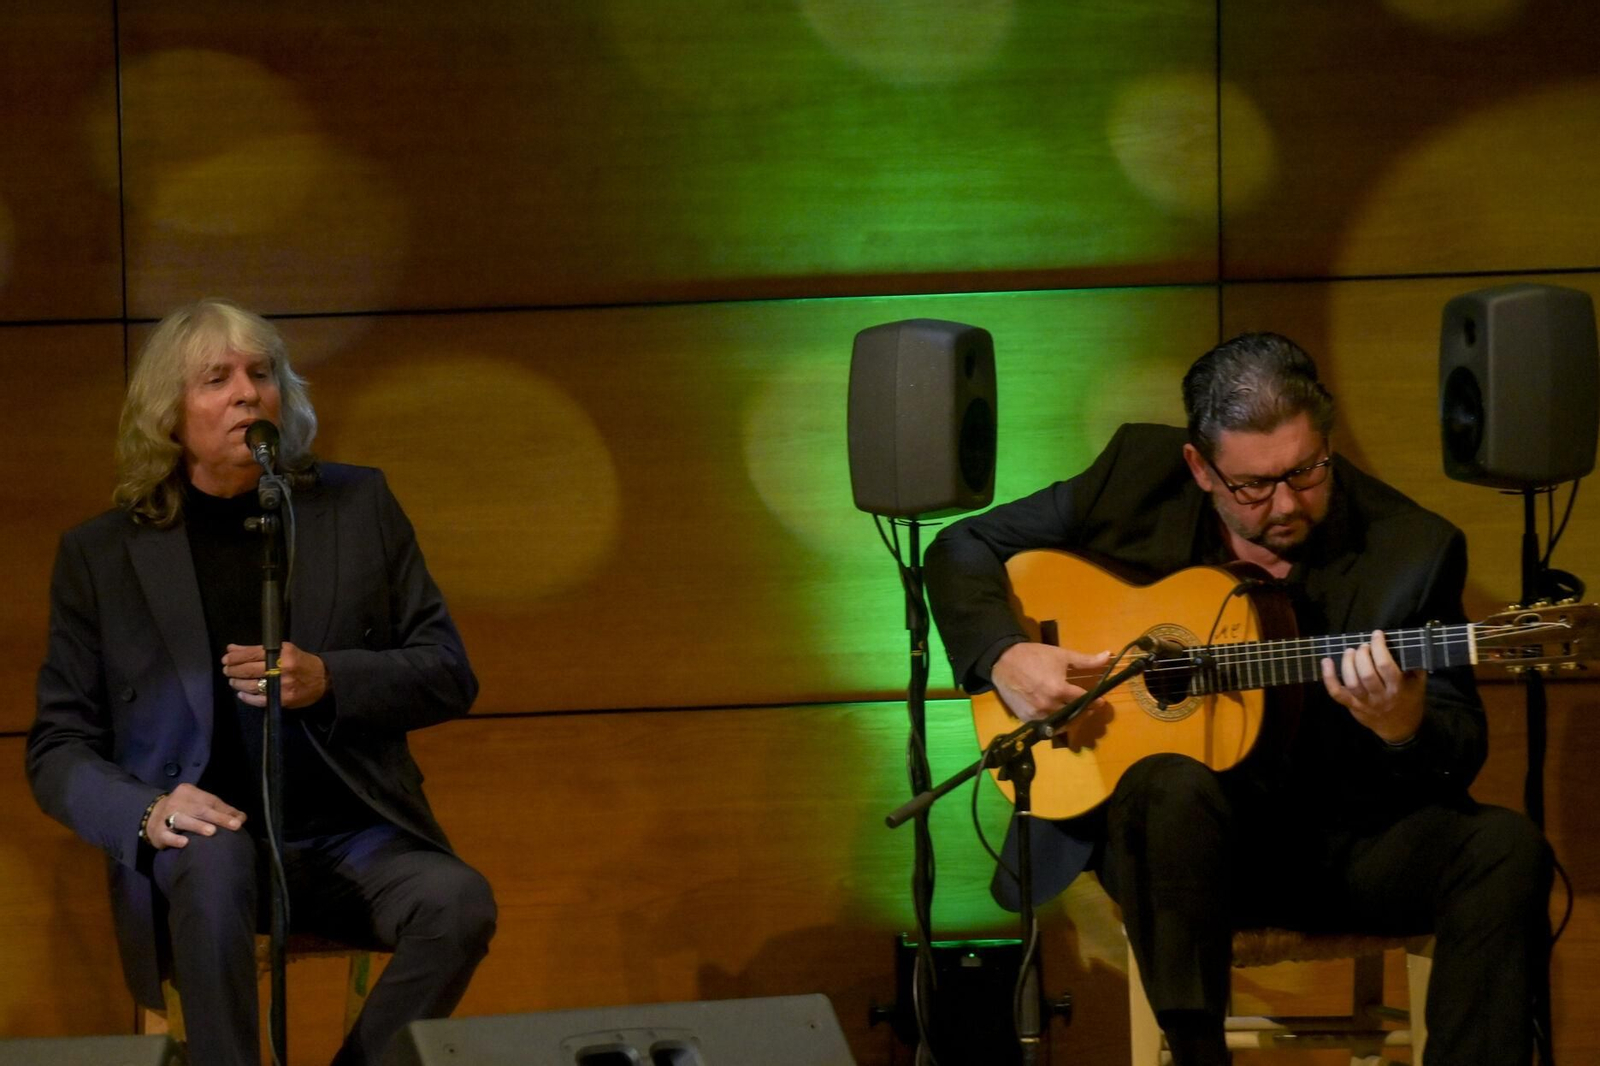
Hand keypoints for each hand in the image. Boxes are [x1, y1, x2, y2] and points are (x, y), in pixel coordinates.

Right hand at [146, 784, 245, 849]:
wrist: (150, 816)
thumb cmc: (184, 810)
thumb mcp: (199, 804)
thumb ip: (220, 809)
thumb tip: (242, 818)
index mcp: (188, 792)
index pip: (210, 800)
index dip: (226, 811)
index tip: (240, 820)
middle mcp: (176, 802)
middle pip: (199, 809)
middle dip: (218, 817)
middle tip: (234, 825)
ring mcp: (165, 817)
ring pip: (182, 820)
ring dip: (197, 826)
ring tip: (212, 832)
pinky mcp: (157, 832)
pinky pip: (167, 835)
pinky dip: (175, 839)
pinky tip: (185, 843)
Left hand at [223, 641, 329, 709]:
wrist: (323, 680)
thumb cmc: (301, 662)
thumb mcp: (283, 650)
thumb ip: (257, 650)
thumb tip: (232, 649)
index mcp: (282, 653)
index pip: (252, 653)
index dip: (236, 656)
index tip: (226, 658)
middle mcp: (281, 669)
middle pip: (248, 670)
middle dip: (233, 670)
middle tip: (226, 670)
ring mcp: (282, 686)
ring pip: (251, 685)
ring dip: (238, 683)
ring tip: (233, 681)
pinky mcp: (283, 700)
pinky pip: (259, 700)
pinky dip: (247, 697)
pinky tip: (242, 694)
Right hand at [991, 642, 1113, 721]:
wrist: (1004, 660)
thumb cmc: (1034, 656)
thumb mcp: (1061, 655)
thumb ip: (1086, 660)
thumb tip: (1108, 656)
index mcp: (1059, 689)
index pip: (1083, 701)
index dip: (1095, 701)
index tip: (1101, 701)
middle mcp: (1049, 705)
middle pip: (1074, 715)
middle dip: (1085, 711)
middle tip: (1090, 707)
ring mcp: (1036, 714)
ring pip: (1060, 724)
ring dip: (1071, 719)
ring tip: (1075, 713)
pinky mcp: (1026, 718)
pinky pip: (1045, 726)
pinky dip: (1054, 723)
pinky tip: (1058, 716)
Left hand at [1320, 629, 1425, 743]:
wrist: (1400, 728)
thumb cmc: (1410, 701)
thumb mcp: (1419, 684)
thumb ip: (1415, 666)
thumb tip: (1409, 644)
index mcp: (1397, 689)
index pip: (1385, 666)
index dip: (1379, 647)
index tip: (1377, 634)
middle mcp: (1380, 697)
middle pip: (1366, 674)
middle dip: (1362, 655)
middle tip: (1363, 646)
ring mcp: (1364, 703)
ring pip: (1352, 682)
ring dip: (1348, 663)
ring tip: (1350, 651)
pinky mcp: (1352, 706)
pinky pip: (1336, 693)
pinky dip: (1328, 677)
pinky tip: (1326, 661)